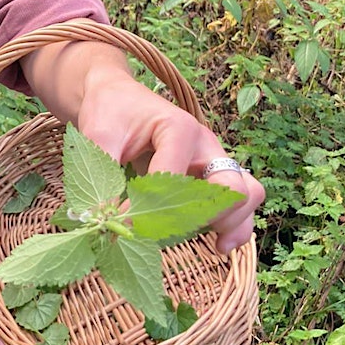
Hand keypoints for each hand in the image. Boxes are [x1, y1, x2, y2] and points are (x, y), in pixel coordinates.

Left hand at [77, 72, 264, 252]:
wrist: (118, 98)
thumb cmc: (111, 112)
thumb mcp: (98, 134)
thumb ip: (101, 174)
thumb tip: (103, 218)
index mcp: (179, 129)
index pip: (172, 181)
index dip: (146, 209)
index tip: (119, 224)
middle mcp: (204, 145)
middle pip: (232, 185)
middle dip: (209, 216)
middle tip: (178, 231)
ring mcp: (211, 160)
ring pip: (246, 193)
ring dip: (233, 221)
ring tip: (215, 245)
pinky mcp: (209, 175)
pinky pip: (239, 200)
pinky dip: (234, 224)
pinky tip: (217, 246)